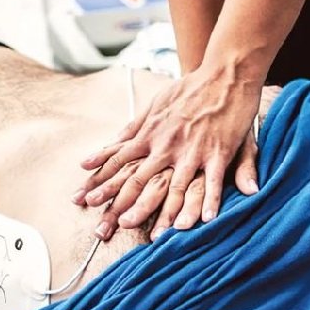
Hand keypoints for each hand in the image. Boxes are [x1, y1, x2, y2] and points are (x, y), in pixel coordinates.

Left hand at [73, 63, 261, 240]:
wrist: (224, 73)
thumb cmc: (191, 88)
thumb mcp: (157, 102)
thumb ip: (137, 125)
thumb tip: (116, 140)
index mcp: (151, 134)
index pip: (119, 161)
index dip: (101, 181)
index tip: (85, 198)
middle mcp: (166, 146)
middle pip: (140, 181)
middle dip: (122, 206)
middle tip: (108, 227)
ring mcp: (192, 151)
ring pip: (175, 188)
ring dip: (165, 213)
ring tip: (157, 236)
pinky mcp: (218, 153)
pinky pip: (212, 182)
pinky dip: (210, 202)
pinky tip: (206, 220)